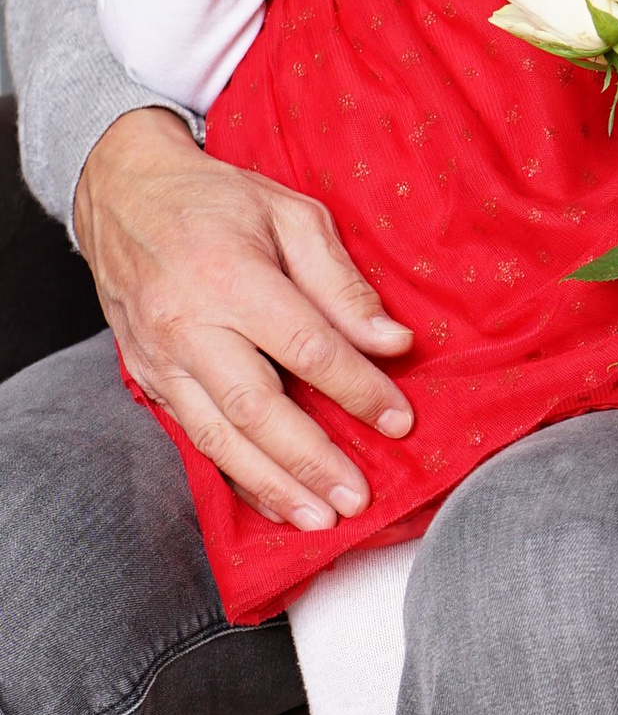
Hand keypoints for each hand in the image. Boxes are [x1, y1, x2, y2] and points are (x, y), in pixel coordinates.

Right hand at [73, 108, 415, 532]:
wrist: (121, 194)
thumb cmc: (216, 200)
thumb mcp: (291, 214)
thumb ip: (340, 282)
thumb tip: (392, 341)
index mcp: (229, 276)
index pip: (306, 346)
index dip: (357, 388)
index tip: (399, 419)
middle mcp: (188, 325)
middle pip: (257, 406)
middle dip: (311, 459)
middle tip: (357, 497)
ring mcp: (161, 358)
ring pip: (219, 435)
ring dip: (272, 484)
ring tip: (318, 520)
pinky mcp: (148, 378)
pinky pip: (193, 437)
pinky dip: (234, 475)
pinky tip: (271, 501)